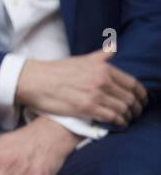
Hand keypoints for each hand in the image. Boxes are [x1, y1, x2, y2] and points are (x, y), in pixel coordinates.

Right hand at [15, 50, 146, 126]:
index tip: (142, 101)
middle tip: (136, 114)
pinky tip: (118, 125)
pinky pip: (111, 117)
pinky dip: (119, 123)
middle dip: (136, 108)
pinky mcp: (86, 107)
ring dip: (128, 117)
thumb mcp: (80, 59)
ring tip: (126, 120)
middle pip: (130, 97)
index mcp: (102, 67)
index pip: (132, 83)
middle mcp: (102, 79)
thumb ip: (99, 56)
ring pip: (123, 108)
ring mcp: (95, 93)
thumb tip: (112, 48)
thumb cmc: (54, 70)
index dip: (141, 94)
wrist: (33, 80)